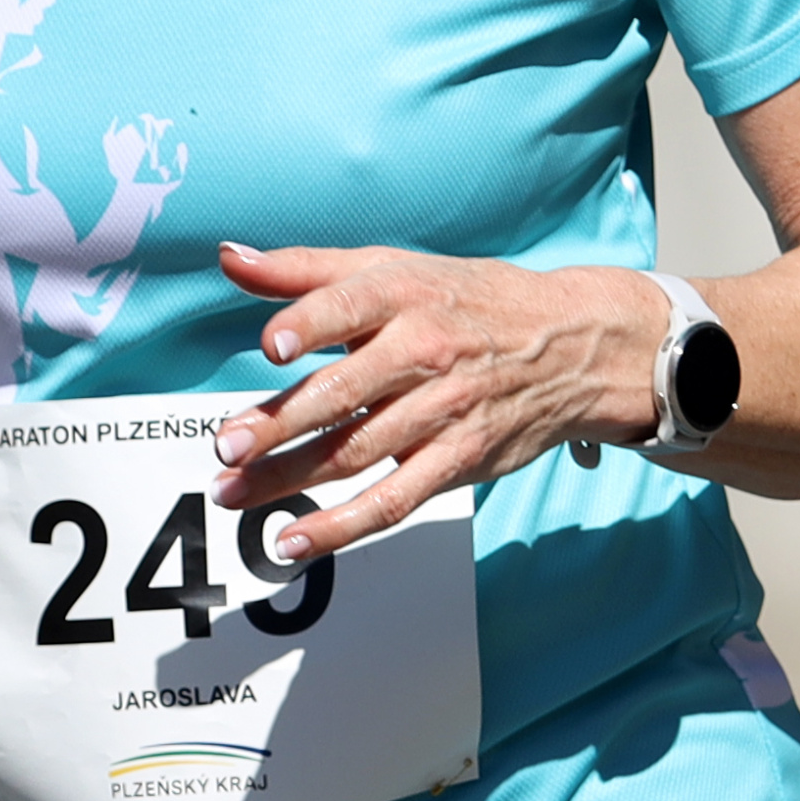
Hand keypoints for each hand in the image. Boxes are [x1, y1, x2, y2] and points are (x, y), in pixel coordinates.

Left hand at [208, 242, 666, 556]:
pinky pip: (393, 501)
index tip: (272, 345)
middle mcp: (424, 353)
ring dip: (290, 477)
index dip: (312, 324)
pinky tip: (291, 542)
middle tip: (226, 443)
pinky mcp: (457, 461)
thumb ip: (304, 271)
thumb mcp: (393, 269)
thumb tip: (228, 258)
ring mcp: (442, 412)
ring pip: (358, 452)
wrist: (573, 345)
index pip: (352, 307)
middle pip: (345, 393)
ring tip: (231, 493)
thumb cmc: (464, 300)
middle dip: (282, 421)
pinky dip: (342, 527)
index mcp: (404, 295)